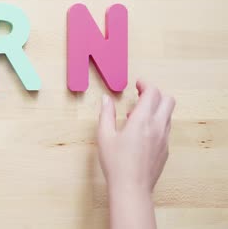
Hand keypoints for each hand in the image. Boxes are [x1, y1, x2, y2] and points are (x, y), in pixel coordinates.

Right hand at [98, 80, 174, 228]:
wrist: (131, 188)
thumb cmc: (116, 163)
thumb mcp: (104, 135)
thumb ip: (106, 114)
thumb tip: (106, 99)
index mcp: (142, 120)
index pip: (153, 93)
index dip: (146, 84)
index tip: (137, 84)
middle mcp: (157, 127)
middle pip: (168, 100)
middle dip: (155, 94)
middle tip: (141, 94)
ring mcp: (164, 139)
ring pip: (167, 115)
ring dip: (155, 109)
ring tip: (136, 115)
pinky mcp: (165, 150)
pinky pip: (165, 129)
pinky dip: (156, 123)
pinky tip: (140, 133)